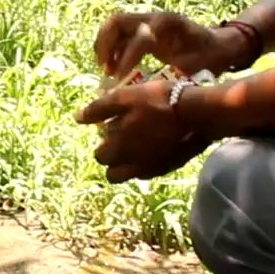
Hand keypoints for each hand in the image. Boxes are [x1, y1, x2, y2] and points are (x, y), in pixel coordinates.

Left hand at [75, 79, 211, 182]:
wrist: (197, 113)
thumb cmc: (157, 102)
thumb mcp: (124, 98)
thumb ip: (99, 110)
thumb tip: (78, 118)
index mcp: (118, 149)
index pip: (100, 157)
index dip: (102, 145)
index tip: (109, 132)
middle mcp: (133, 165)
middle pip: (114, 173)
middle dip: (113, 161)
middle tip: (121, 142)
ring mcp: (153, 169)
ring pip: (133, 175)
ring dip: (130, 165)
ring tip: (138, 145)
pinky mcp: (170, 168)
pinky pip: (152, 171)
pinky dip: (149, 163)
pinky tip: (155, 147)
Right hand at [94, 11, 250, 80]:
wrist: (220, 44)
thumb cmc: (210, 58)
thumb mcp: (195, 70)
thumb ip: (172, 78)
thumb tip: (145, 94)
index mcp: (168, 24)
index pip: (140, 38)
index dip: (127, 60)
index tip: (119, 81)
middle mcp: (154, 17)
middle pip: (117, 22)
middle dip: (105, 46)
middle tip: (106, 71)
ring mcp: (147, 19)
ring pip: (113, 24)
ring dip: (104, 46)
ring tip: (106, 70)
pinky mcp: (142, 26)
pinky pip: (118, 32)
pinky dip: (110, 47)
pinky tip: (112, 68)